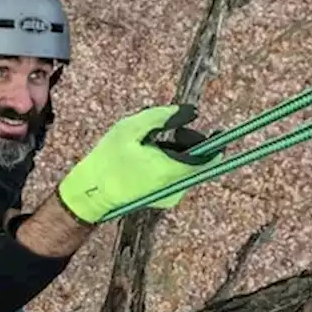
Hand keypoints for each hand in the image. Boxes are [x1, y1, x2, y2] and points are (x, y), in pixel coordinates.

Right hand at [57, 104, 223, 223]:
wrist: (91, 193)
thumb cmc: (107, 159)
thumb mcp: (131, 128)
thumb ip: (162, 116)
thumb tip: (191, 112)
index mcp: (169, 169)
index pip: (207, 160)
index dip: (216, 145)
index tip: (220, 132)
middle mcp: (174, 187)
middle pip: (198, 163)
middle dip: (190, 144)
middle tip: (170, 133)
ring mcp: (170, 197)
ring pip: (187, 169)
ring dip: (178, 153)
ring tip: (152, 146)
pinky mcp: (163, 200)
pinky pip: (177, 177)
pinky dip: (170, 164)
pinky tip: (149, 159)